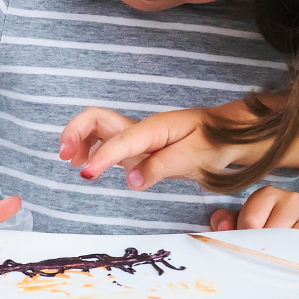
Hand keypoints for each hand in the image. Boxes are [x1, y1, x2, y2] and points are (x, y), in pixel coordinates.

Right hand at [59, 103, 298, 191]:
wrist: (233, 136)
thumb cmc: (217, 142)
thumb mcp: (196, 157)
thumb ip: (161, 167)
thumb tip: (130, 180)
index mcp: (156, 129)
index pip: (121, 141)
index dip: (102, 157)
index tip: (86, 174)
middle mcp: (143, 129)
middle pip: (98, 118)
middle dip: (76, 132)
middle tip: (65, 156)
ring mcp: (140, 137)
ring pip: (99, 128)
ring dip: (79, 139)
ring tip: (70, 160)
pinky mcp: (141, 147)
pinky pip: (109, 142)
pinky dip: (92, 149)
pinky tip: (88, 165)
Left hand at [210, 186, 298, 254]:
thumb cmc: (275, 233)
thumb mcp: (249, 226)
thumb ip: (228, 223)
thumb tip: (222, 226)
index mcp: (268, 195)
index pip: (251, 220)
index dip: (247, 241)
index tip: (249, 251)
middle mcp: (293, 199)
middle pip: (274, 233)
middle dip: (268, 252)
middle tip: (268, 262)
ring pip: (297, 242)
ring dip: (291, 258)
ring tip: (287, 264)